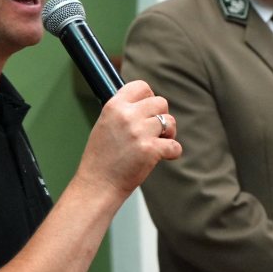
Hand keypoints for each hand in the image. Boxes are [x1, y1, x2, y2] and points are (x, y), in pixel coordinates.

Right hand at [76, 81, 181, 197]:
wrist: (97, 185)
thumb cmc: (101, 158)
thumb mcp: (105, 124)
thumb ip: (124, 111)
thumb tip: (146, 102)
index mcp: (114, 106)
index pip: (141, 86)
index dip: (149, 97)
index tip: (147, 110)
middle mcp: (127, 116)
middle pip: (160, 102)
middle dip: (161, 116)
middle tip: (153, 131)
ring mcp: (139, 132)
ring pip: (170, 121)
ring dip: (168, 132)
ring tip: (157, 143)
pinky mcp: (150, 150)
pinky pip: (175, 145)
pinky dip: (173, 152)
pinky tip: (164, 156)